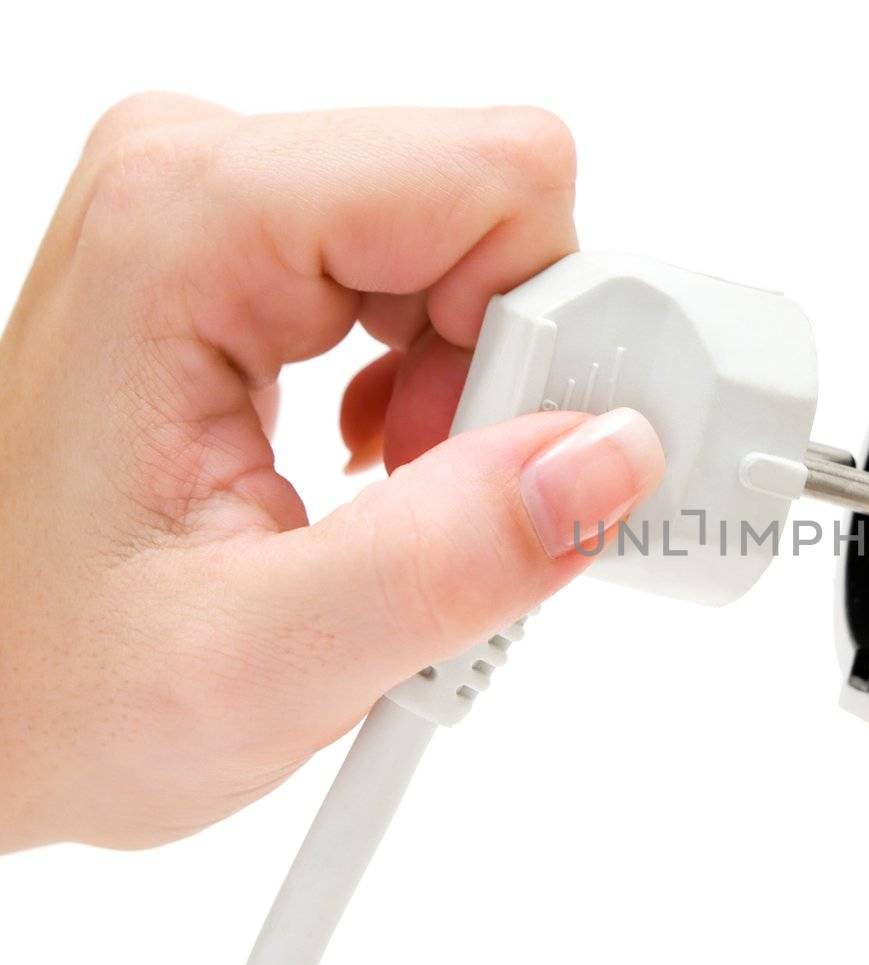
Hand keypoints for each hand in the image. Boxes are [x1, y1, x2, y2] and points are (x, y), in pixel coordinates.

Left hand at [0, 96, 663, 850]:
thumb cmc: (38, 683)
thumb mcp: (258, 665)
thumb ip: (450, 560)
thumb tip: (612, 456)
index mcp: (188, 225)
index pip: (496, 179)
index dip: (548, 329)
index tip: (516, 466)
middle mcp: (202, 177)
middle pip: (492, 203)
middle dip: (517, 369)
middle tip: (454, 503)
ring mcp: (225, 209)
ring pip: (476, 242)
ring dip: (484, 390)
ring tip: (405, 502)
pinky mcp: (250, 254)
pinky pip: (430, 274)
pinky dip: (447, 387)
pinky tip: (388, 471)